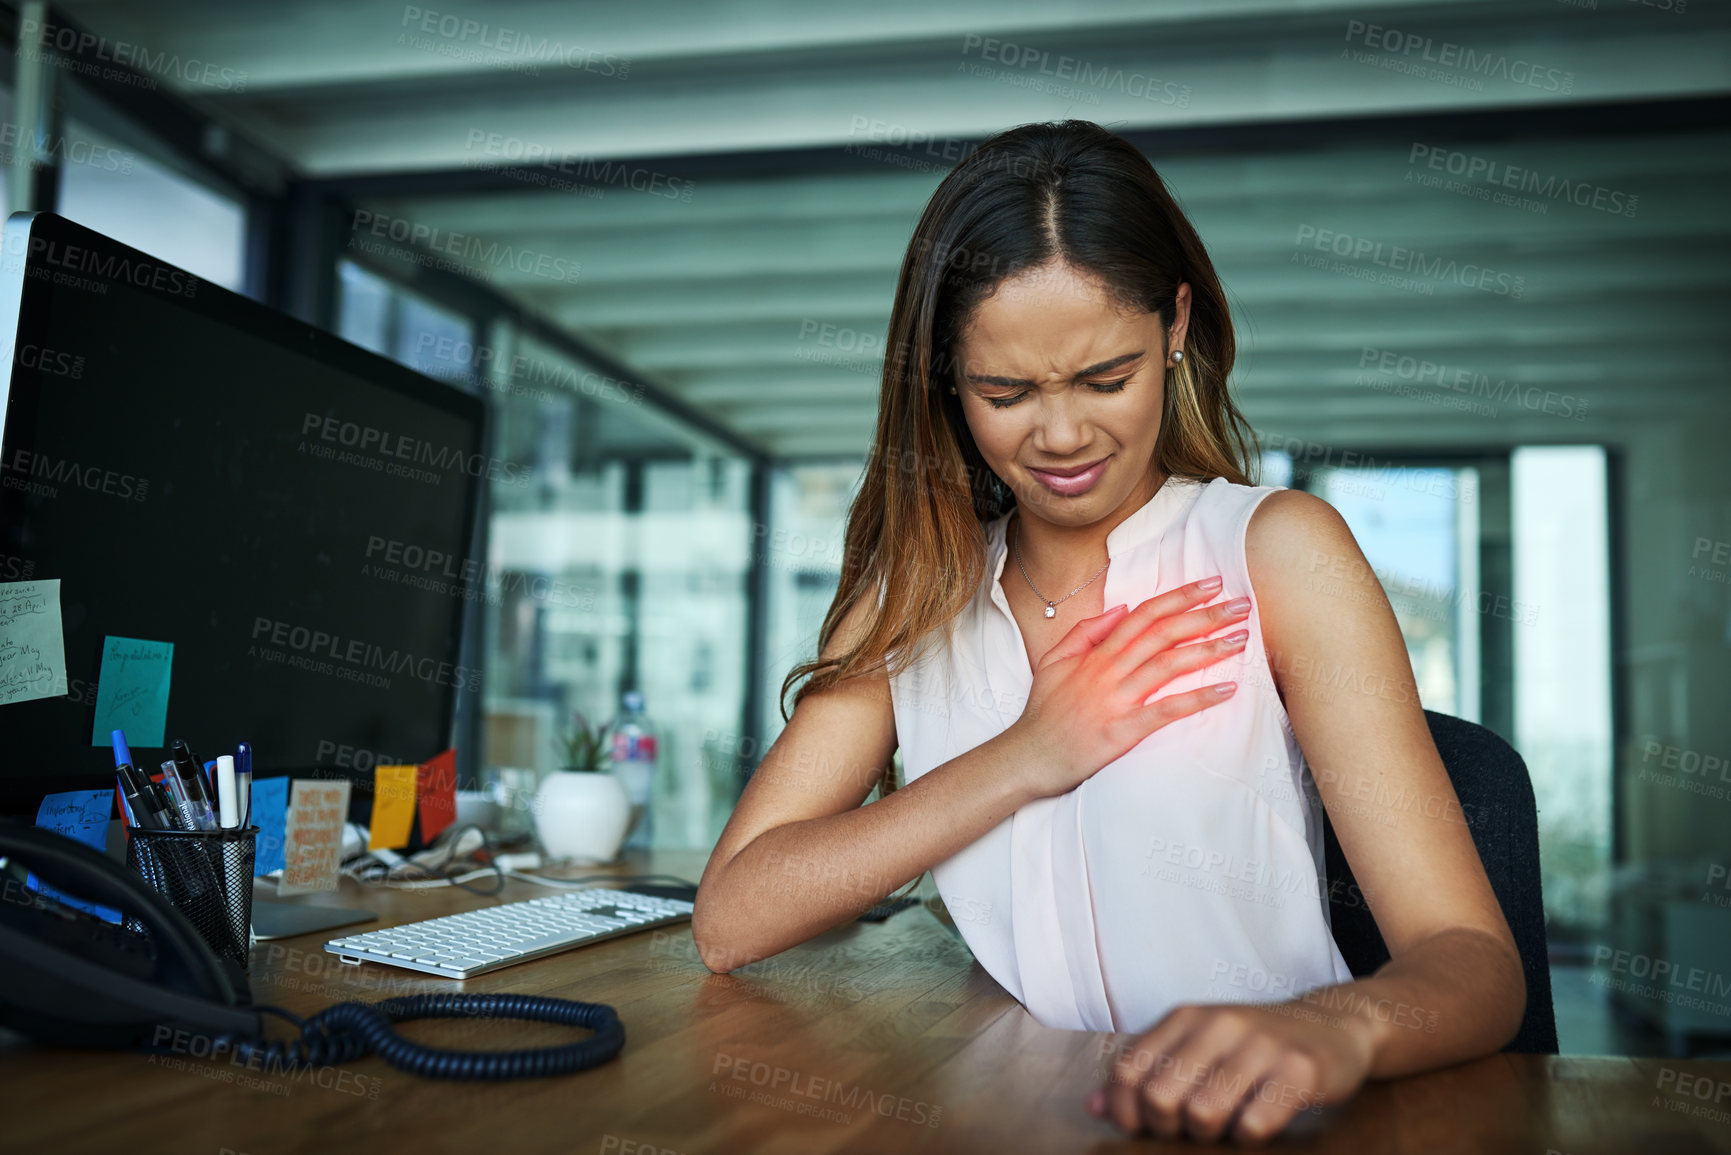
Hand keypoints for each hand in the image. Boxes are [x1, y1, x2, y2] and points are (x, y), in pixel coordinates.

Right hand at [1007, 577, 1251, 797]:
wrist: (1029, 756)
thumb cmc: (1044, 711)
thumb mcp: (1054, 660)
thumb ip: (1086, 631)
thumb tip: (1122, 607)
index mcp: (1096, 652)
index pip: (1145, 614)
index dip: (1180, 596)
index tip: (1212, 585)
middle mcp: (1108, 670)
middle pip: (1164, 633)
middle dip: (1206, 616)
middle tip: (1242, 606)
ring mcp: (1116, 699)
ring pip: (1168, 665)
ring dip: (1209, 649)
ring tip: (1242, 640)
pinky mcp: (1123, 730)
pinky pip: (1166, 710)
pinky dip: (1198, 699)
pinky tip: (1226, 690)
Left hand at [1087, 999, 1375, 1143]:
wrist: (1334, 1025)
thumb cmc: (1254, 1046)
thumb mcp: (1196, 1048)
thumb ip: (1146, 1073)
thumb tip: (1093, 1107)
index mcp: (1185, 1017)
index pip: (1128, 1070)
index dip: (1126, 1111)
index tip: (1143, 1128)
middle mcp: (1218, 1023)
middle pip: (1161, 1096)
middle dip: (1169, 1128)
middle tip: (1191, 1129)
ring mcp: (1260, 1044)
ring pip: (1204, 1112)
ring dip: (1210, 1135)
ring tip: (1226, 1126)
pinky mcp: (1300, 1069)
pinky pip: (1255, 1124)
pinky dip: (1249, 1137)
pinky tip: (1259, 1122)